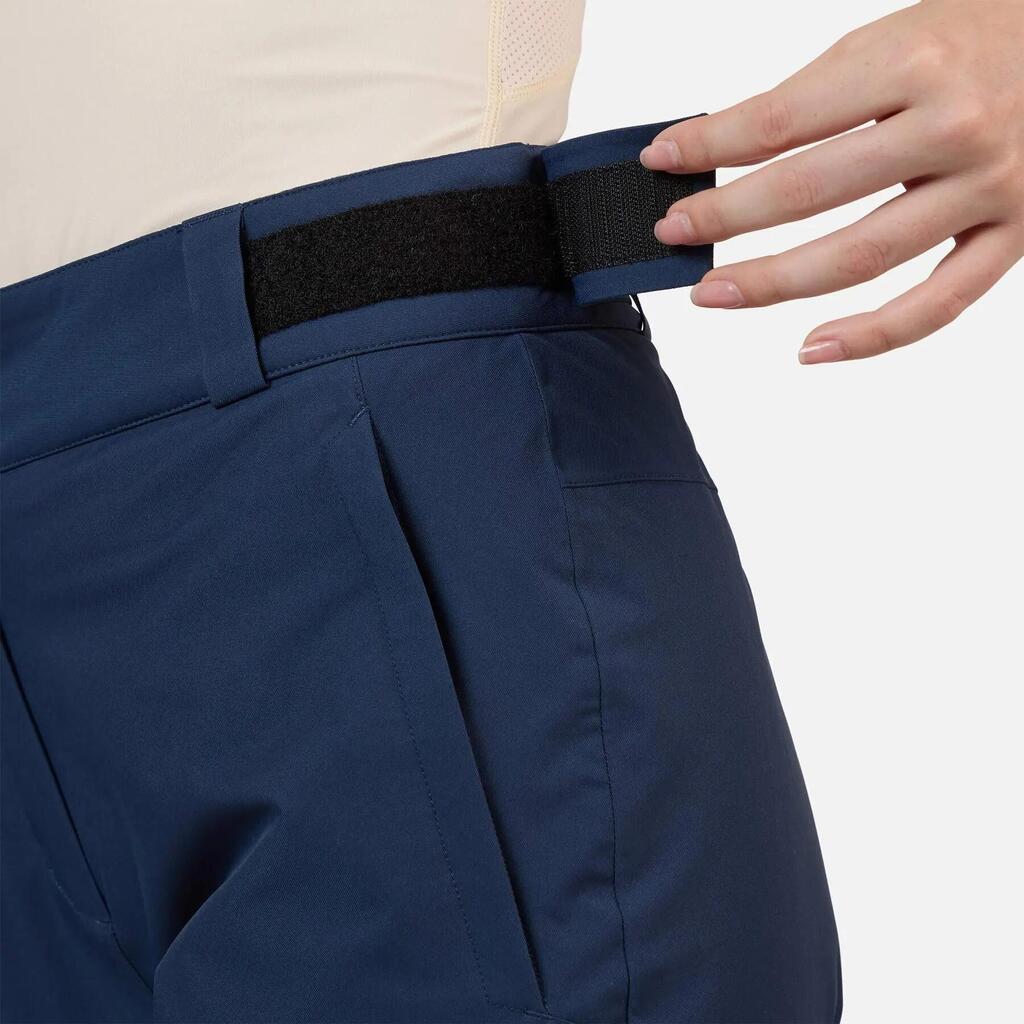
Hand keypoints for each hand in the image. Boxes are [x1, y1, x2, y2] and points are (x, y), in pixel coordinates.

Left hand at [640, 0, 1023, 362]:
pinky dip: (871, 336)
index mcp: (914, 60)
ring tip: (713, 294)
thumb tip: (721, 152)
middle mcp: (954, 125)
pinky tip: (810, 348)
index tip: (662, 161)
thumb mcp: (892, 39)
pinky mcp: (1014, 235)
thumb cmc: (977, 37)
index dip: (711, 146)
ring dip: (774, 283)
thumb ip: (814, 99)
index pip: (782, 120)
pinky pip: (936, 305)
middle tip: (673, 234)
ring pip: (861, 256)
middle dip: (726, 217)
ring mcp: (989, 187)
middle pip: (811, 192)